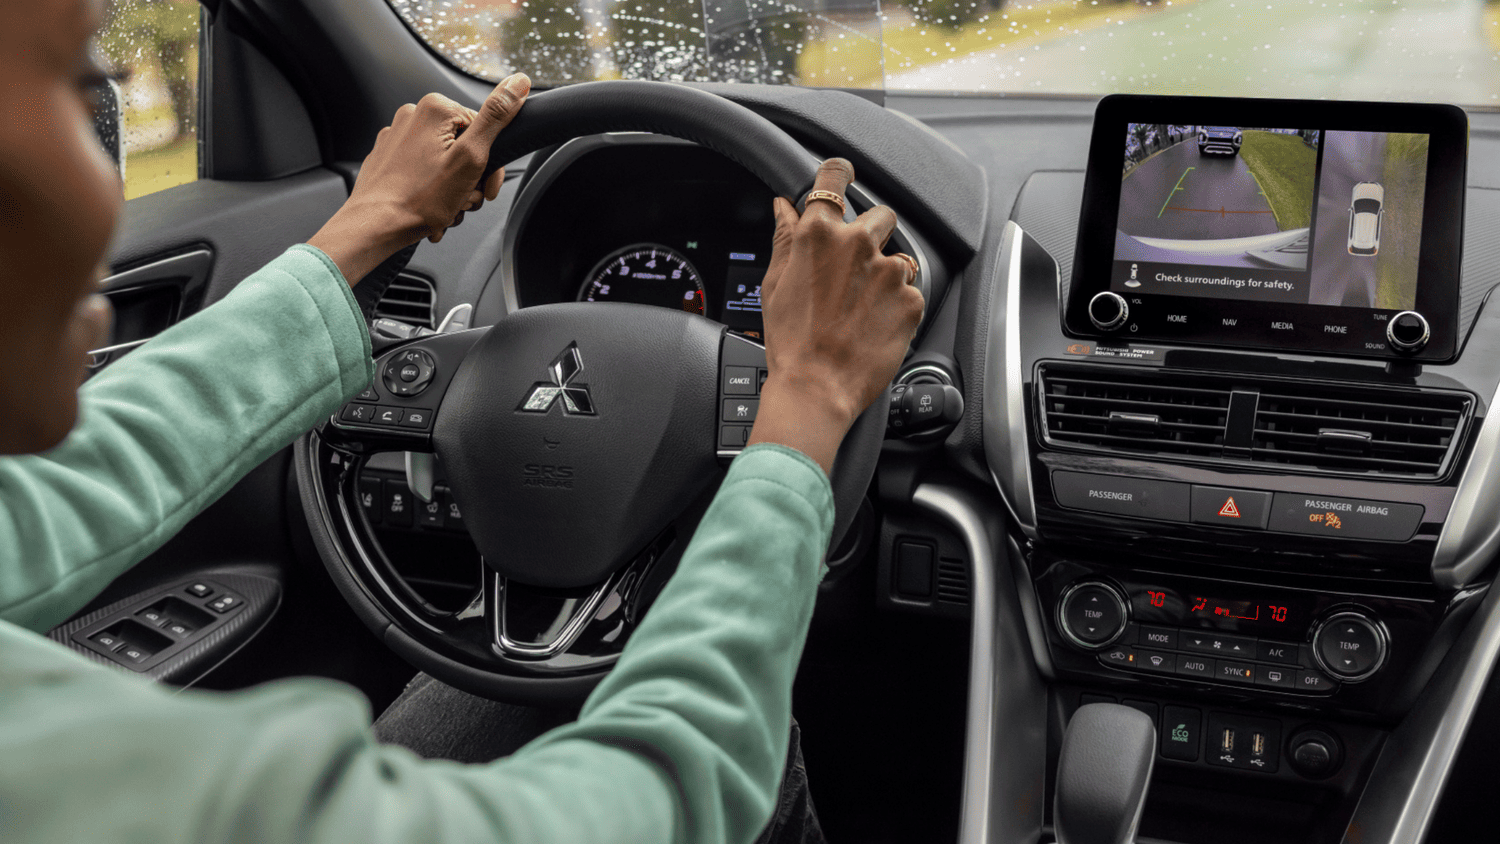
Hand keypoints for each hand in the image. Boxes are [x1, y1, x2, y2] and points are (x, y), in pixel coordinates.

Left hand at [308, 72, 531, 284]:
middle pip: (464, 147)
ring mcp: (397, 136)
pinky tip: (430, 208)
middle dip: (470, 181)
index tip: (485, 189)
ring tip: (444, 209)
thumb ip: (496, 117)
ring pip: (444, 162)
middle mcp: (413, 115)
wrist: (375, 226)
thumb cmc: (419, 199)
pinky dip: (431, 191)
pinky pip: (421, 171)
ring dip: (452, 190)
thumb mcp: (471, 157)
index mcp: (435, 108)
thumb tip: (519, 82)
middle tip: (462, 201)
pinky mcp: (387, 157)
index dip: (492, 167)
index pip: (485, 131)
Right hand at [746, 158, 924, 474]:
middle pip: (880, 214)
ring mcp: (889, 271)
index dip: (839, 173)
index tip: (844, 175)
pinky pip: (910, 290)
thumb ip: (786, 238)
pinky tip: (875, 325)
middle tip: (854, 269)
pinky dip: (898, 305)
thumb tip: (783, 207)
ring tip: (863, 308)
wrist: (818, 388)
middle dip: (872, 233)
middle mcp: (857, 244)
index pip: (834, 178)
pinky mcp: (912, 298)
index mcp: (819, 234)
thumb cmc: (791, 342)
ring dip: (886, 273)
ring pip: (898, 256)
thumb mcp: (775, 284)